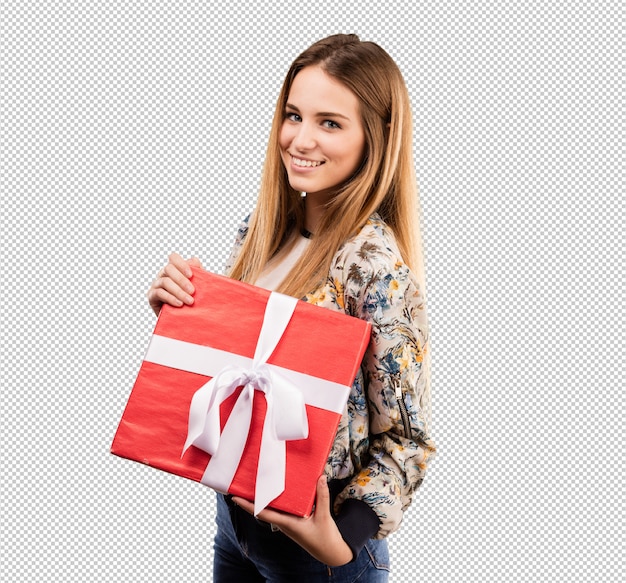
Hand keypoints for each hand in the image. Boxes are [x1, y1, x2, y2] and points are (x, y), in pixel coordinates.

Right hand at [147, 252, 202, 315]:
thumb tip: (194, 259)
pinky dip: (170, 298)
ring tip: (189, 301)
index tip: (191, 275)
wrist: (183, 317)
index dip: (181, 264)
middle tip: (193, 291)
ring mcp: (156, 284)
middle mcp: (163, 274)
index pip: (173, 258)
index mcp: (174, 269)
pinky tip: (179, 304)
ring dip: (178, 291)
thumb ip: (197, 272)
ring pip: (165, 282)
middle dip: (182, 280)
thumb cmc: (191, 298)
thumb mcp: (197, 285)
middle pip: (169, 269)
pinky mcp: (151, 296)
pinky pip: (159, 293)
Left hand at [232, 476, 352, 566]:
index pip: (262, 513)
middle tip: (243, 484)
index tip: (235, 497)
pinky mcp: (294, 522)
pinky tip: (277, 491)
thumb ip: (322, 496)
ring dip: (263, 499)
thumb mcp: (324, 516)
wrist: (330, 552)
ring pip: (271, 509)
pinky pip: (281, 510)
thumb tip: (319, 477)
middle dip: (252, 499)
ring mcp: (288, 523)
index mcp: (287, 524)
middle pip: (263, 510)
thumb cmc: (325, 538)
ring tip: (256, 484)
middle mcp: (284, 523)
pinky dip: (276, 501)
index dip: (247, 506)